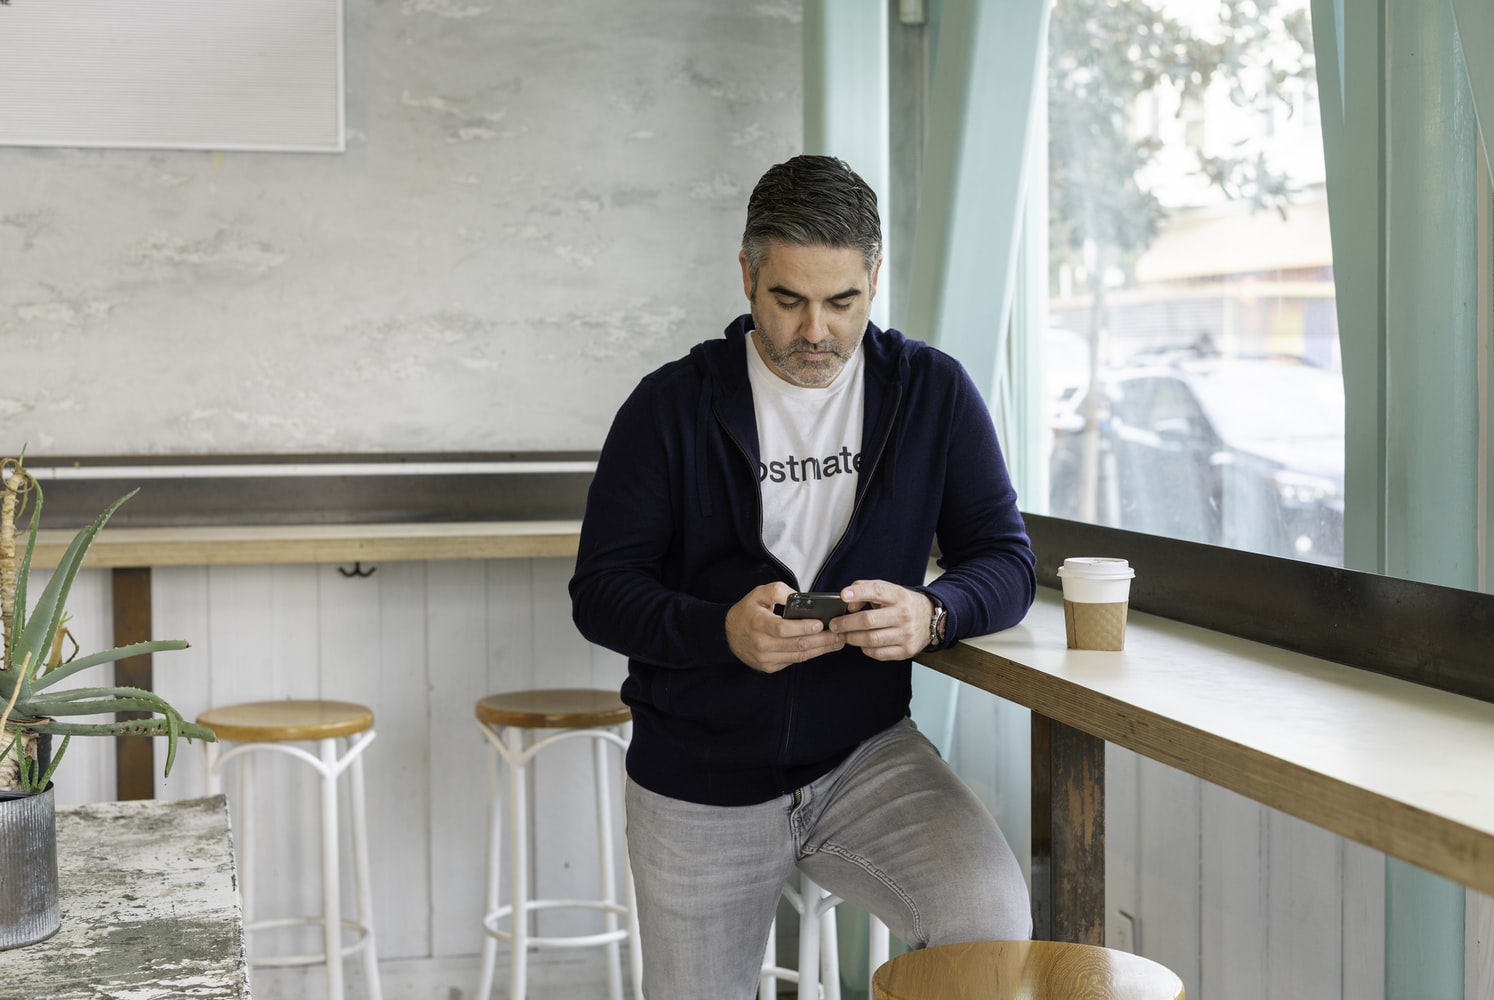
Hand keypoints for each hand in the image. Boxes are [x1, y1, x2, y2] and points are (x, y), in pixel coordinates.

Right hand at [726, 582, 845, 673]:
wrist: (728, 636)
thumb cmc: (747, 613)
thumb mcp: (758, 594)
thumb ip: (777, 590)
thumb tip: (796, 596)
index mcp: (758, 623)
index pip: (783, 629)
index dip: (803, 627)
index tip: (820, 623)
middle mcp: (761, 644)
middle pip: (796, 644)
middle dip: (822, 640)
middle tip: (839, 633)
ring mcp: (766, 658)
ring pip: (799, 655)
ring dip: (821, 649)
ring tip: (837, 641)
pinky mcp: (770, 667)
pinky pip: (794, 661)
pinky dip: (810, 654)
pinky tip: (823, 648)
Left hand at [831, 581, 932, 660]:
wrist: (930, 620)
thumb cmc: (902, 604)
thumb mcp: (888, 590)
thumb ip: (866, 590)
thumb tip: (848, 604)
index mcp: (899, 596)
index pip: (877, 591)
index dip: (858, 593)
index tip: (843, 596)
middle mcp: (904, 615)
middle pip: (868, 620)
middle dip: (846, 623)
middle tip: (834, 625)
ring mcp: (906, 634)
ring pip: (871, 639)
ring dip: (852, 638)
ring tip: (843, 635)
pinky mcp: (906, 650)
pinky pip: (878, 653)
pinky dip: (865, 649)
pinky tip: (862, 643)